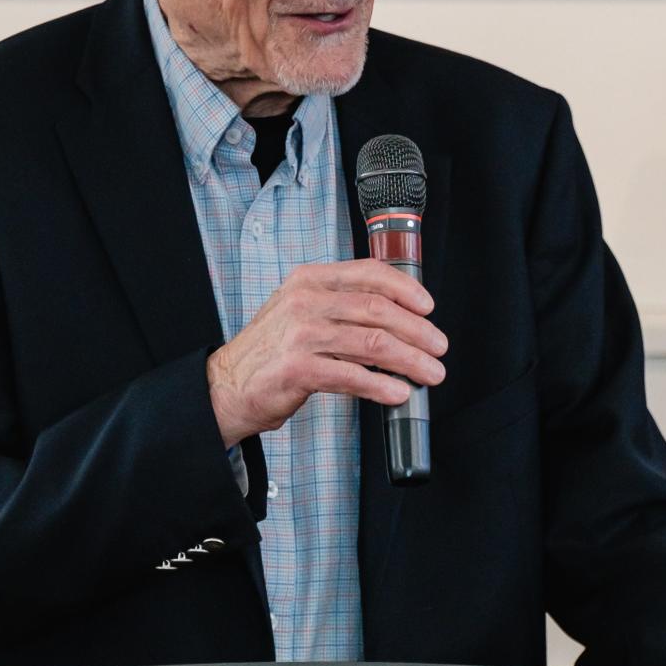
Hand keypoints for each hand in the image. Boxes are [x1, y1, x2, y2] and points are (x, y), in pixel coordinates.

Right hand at [206, 260, 447, 445]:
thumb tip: (397, 318)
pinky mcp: (298, 368)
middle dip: (417, 330)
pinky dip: (382, 385)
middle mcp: (306, 301)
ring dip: (410, 360)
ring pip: (373, 343)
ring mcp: (301, 333)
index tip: (428, 307)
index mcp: (310, 279)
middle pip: (378, 309)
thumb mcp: (301, 310)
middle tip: (438, 347)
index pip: (368, 273)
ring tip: (430, 373)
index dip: (406, 288)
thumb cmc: (271, 350)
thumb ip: (340, 305)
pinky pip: (352, 375)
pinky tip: (398, 393)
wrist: (227, 385)